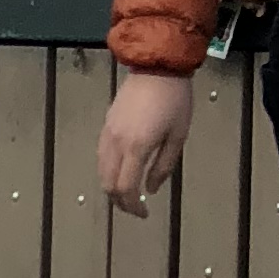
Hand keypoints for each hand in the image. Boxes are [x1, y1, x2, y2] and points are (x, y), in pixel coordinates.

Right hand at [99, 69, 195, 216]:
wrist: (159, 63)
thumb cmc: (175, 98)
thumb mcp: (178, 134)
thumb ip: (164, 166)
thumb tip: (151, 190)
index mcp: (136, 147)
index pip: (126, 189)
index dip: (133, 207)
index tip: (144, 214)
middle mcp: (116, 143)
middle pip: (108, 185)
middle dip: (120, 201)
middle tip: (135, 207)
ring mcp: (108, 133)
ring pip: (101, 172)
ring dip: (112, 187)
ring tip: (129, 192)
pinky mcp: (106, 124)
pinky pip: (101, 157)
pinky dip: (108, 171)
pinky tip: (121, 170)